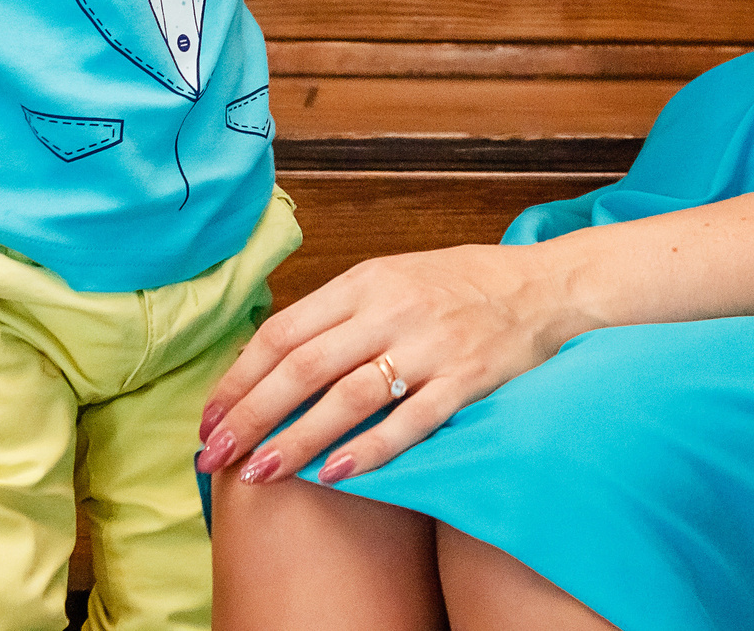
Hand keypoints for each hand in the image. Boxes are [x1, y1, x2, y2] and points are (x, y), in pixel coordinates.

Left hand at [194, 240, 588, 487]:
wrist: (544, 289)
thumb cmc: (459, 288)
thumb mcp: (391, 279)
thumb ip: (337, 314)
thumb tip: (267, 359)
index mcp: (366, 282)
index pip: (284, 332)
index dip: (239, 379)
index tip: (209, 418)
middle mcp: (392, 310)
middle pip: (304, 367)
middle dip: (251, 415)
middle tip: (214, 455)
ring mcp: (430, 346)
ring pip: (348, 398)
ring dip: (298, 439)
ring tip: (261, 472)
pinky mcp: (466, 381)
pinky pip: (410, 421)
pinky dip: (369, 449)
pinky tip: (335, 474)